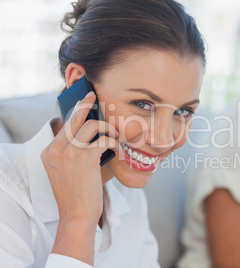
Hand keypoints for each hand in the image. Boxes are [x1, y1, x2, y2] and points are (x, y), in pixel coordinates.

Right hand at [41, 91, 118, 225]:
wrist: (76, 214)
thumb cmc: (76, 194)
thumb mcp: (66, 171)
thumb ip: (72, 153)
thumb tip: (91, 136)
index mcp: (49, 152)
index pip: (64, 125)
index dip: (76, 112)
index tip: (85, 103)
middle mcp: (56, 148)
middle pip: (74, 117)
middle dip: (85, 103)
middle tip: (93, 95)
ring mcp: (70, 151)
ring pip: (92, 125)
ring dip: (108, 128)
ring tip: (116, 136)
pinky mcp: (85, 156)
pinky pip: (104, 139)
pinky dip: (114, 142)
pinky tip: (118, 150)